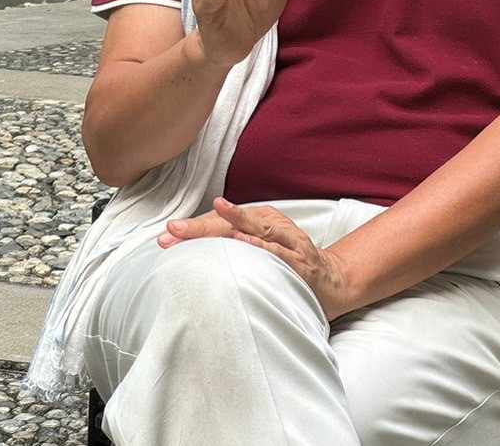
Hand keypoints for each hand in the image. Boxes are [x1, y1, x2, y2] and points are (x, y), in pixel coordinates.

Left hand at [157, 198, 354, 321]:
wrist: (333, 281)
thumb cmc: (290, 265)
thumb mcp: (263, 250)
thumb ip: (236, 247)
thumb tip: (194, 255)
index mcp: (260, 222)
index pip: (221, 223)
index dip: (194, 228)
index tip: (166, 236)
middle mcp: (273, 226)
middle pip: (232, 224)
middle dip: (202, 227)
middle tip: (173, 231)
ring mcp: (288, 242)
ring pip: (256, 230)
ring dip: (231, 224)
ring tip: (208, 219)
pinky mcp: (301, 262)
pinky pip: (279, 253)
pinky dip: (261, 246)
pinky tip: (244, 242)